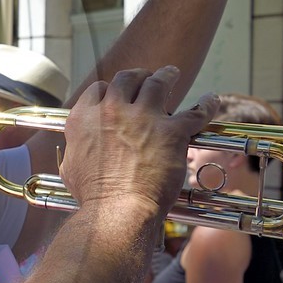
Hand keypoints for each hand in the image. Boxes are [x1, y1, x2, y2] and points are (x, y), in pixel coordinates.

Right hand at [59, 66, 218, 219]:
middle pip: (128, 79)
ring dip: (166, 76)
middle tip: (146, 77)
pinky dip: (206, 104)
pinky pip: (196, 111)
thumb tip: (75, 150)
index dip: (111, 89)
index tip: (118, 93)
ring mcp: (143, 117)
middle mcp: (112, 110)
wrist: (116, 209)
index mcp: (84, 118)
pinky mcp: (172, 131)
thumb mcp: (71, 168)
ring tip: (170, 73)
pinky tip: (210, 100)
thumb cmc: (93, 196)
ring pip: (158, 83)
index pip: (100, 89)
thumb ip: (75, 150)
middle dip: (138, 75)